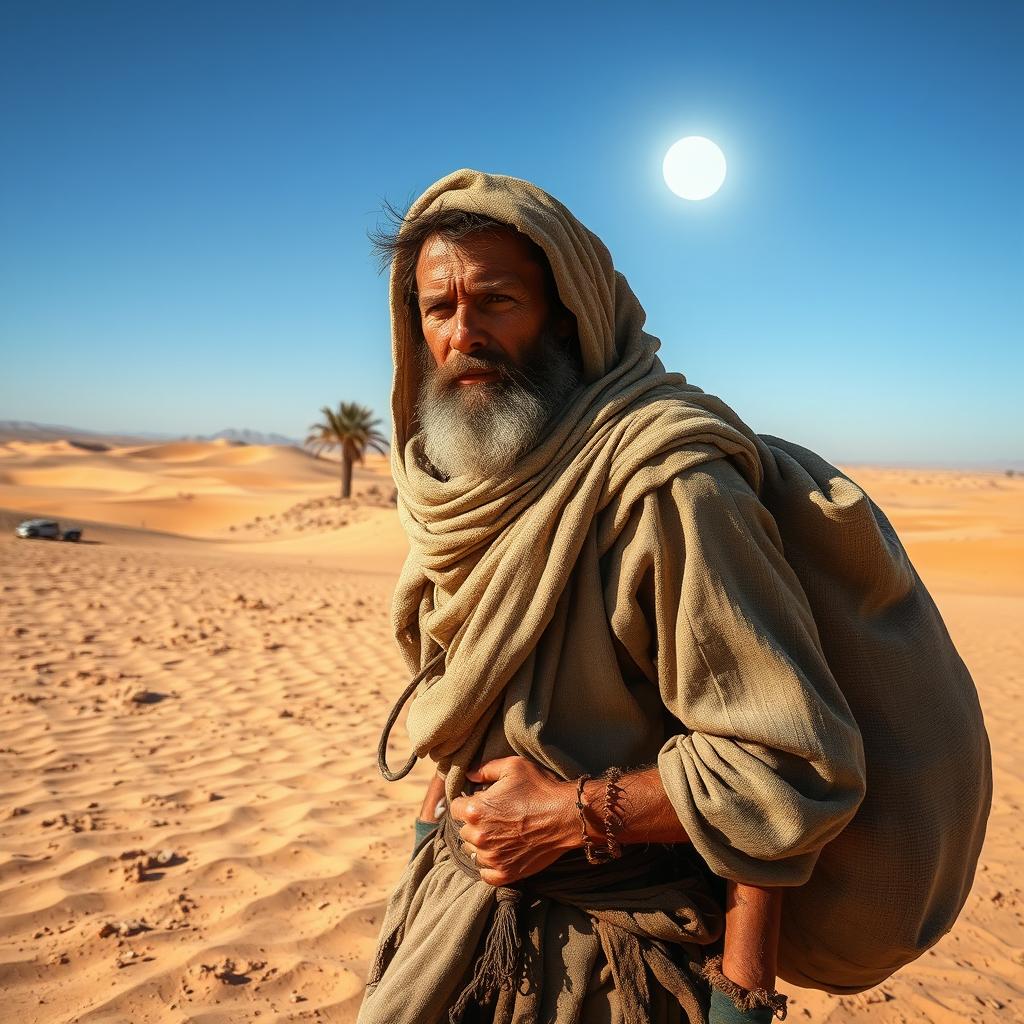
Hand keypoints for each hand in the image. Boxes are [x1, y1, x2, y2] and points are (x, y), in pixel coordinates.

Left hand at [448, 756, 577, 886]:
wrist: (567, 816)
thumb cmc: (541, 789)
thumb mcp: (513, 767)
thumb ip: (486, 769)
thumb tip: (469, 775)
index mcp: (476, 810)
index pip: (454, 808)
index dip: (467, 802)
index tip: (480, 801)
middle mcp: (479, 836)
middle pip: (464, 830)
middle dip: (475, 823)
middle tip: (495, 817)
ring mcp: (492, 857)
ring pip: (473, 851)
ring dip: (482, 843)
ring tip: (500, 834)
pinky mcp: (506, 873)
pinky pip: (485, 873)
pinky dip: (490, 864)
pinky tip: (500, 853)